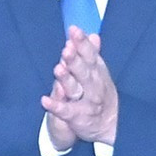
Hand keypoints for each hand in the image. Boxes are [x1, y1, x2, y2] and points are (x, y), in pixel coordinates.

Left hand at [40, 29, 119, 146]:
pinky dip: (56, 106)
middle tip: (67, 49)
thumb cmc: (100, 93)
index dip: (82, 43)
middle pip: (83, 70)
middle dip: (75, 60)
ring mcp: (86, 101)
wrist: (110, 125)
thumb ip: (92, 53)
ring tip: (58, 69)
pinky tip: (44, 100)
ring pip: (75, 89)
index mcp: (97, 71)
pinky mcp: (77, 117)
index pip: (90, 54)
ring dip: (67, 79)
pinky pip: (66, 111)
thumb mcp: (99, 72)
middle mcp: (93, 85)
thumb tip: (93, 35)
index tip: (74, 30)